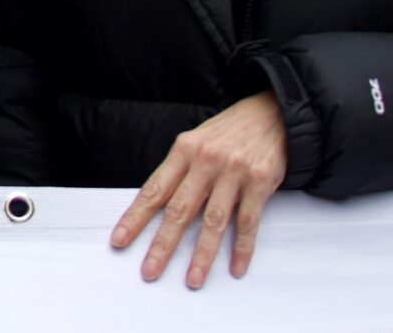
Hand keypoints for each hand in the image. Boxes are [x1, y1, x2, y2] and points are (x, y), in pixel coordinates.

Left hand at [112, 92, 286, 287]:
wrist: (273, 113)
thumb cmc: (230, 132)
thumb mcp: (197, 141)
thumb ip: (180, 171)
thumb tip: (158, 205)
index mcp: (183, 150)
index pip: (153, 190)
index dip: (135, 217)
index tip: (119, 240)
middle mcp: (205, 161)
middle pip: (178, 210)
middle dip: (162, 243)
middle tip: (149, 270)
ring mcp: (233, 172)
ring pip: (212, 221)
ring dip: (201, 254)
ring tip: (192, 279)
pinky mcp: (260, 182)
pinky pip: (248, 222)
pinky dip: (241, 248)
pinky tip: (235, 267)